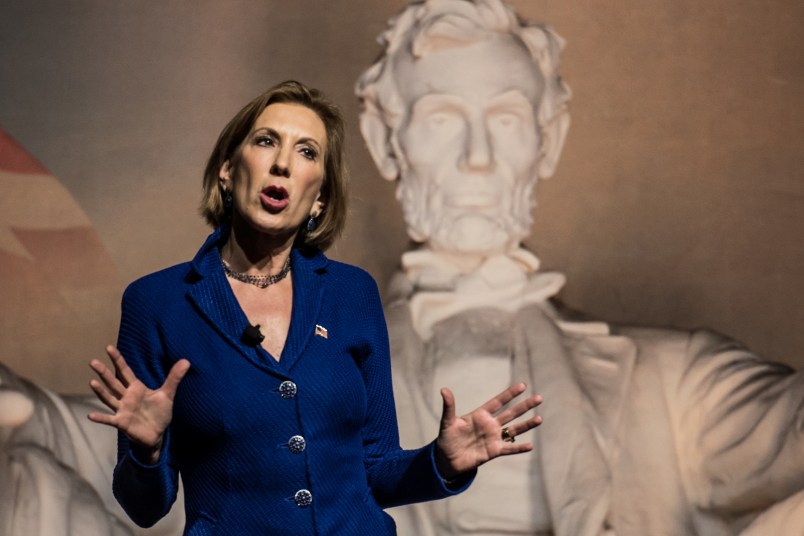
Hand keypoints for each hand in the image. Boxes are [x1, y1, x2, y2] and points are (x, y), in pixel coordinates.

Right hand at [87, 345, 189, 462]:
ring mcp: (123, 410)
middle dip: (104, 372)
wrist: (158, 434)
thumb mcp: (168, 393)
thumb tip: (187, 361)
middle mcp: (126, 397)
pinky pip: (110, 420)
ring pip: (109, 398)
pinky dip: (101, 418)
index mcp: (136, 388)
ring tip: (92, 382)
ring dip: (100, 391)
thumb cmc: (160, 412)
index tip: (109, 347)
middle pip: (113, 383)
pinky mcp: (122, 423)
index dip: (118, 360)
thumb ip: (175, 378)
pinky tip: (90, 415)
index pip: (125, 371)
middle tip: (93, 361)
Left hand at [435, 383, 542, 479]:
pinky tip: (530, 446)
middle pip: (510, 413)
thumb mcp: (447, 422)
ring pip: (513, 430)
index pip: (498, 402)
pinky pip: (509, 449)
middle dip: (524, 406)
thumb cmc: (447, 438)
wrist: (446, 459)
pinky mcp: (493, 452)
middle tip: (539, 398)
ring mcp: (493, 438)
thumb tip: (443, 389)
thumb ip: (449, 407)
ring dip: (526, 425)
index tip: (522, 386)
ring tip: (540, 419)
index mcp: (480, 415)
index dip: (510, 394)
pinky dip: (518, 448)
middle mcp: (490, 425)